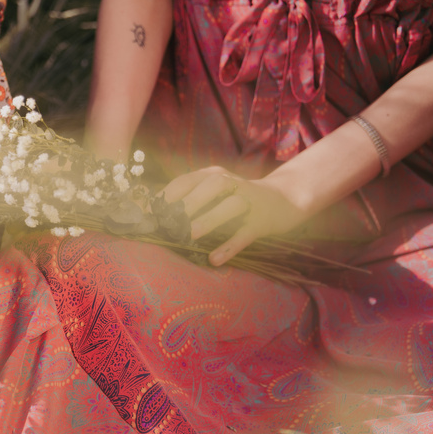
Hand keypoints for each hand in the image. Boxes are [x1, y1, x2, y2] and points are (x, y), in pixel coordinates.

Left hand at [161, 165, 309, 265]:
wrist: (284, 200)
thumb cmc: (236, 198)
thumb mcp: (214, 192)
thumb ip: (188, 198)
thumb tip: (152, 214)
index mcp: (213, 175)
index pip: (186, 181)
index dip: (166, 196)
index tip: (148, 215)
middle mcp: (231, 183)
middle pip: (210, 187)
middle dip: (186, 205)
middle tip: (167, 224)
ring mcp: (248, 201)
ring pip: (230, 206)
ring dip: (208, 220)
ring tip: (189, 236)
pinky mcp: (261, 222)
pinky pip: (245, 234)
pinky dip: (229, 247)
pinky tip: (214, 259)